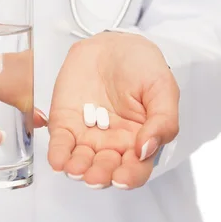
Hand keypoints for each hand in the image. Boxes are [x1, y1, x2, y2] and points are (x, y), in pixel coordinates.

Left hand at [47, 32, 178, 189]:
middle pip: (106, 169)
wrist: (114, 44)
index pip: (136, 169)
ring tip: (75, 168)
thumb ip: (162, 120)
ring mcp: (87, 134)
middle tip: (95, 176)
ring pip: (81, 161)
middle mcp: (112, 143)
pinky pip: (61, 142)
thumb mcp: (162, 88)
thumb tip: (147, 148)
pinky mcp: (65, 122)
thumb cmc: (142, 66)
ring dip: (77, 168)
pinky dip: (58, 153)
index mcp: (139, 141)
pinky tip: (58, 160)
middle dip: (100, 175)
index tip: (123, 177)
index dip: (130, 177)